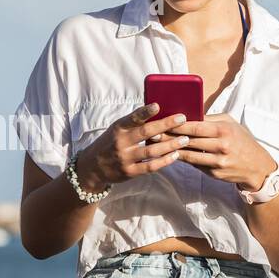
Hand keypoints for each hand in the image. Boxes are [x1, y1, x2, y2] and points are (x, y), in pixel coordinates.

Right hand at [73, 102, 191, 190]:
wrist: (93, 167)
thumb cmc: (110, 143)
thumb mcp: (117, 129)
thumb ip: (134, 122)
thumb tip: (158, 110)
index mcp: (118, 128)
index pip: (132, 118)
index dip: (145, 112)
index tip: (158, 105)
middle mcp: (121, 143)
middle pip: (146, 133)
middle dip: (166, 125)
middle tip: (182, 119)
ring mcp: (125, 158)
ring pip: (151, 151)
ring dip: (170, 145)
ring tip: (185, 139)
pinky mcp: (130, 172)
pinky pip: (150, 167)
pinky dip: (164, 161)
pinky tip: (175, 155)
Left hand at [159, 113, 277, 188]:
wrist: (257, 166)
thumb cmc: (242, 140)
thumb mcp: (231, 124)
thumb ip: (211, 119)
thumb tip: (189, 114)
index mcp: (224, 130)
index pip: (195, 126)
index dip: (177, 125)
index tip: (162, 121)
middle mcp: (221, 146)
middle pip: (189, 141)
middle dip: (169, 137)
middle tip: (152, 133)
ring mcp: (217, 162)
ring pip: (189, 155)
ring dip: (171, 150)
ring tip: (156, 145)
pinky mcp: (214, 174)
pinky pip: (195, 165)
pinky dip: (183, 159)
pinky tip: (170, 155)